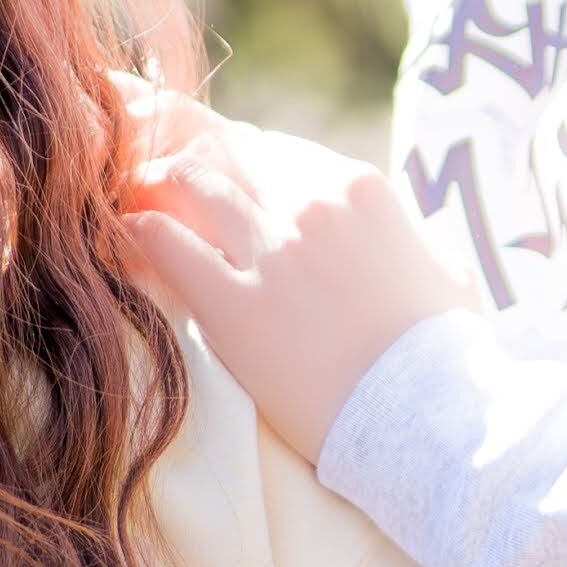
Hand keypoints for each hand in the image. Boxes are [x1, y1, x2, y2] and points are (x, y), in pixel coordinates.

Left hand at [120, 93, 473, 462]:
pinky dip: (139, 231)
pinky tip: (123, 231)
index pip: (273, 150)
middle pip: (227, 155)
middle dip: (190, 161)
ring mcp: (271, 253)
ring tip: (132, 195)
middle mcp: (310, 206)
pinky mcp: (236, 306)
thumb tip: (403, 242)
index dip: (235, 161)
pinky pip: (168, 247)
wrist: (425, 416)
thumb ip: (407, 241)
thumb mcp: (441, 272)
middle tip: (157, 174)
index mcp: (358, 188)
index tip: (214, 176)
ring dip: (156, 183)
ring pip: (191, 183)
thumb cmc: (442, 353)